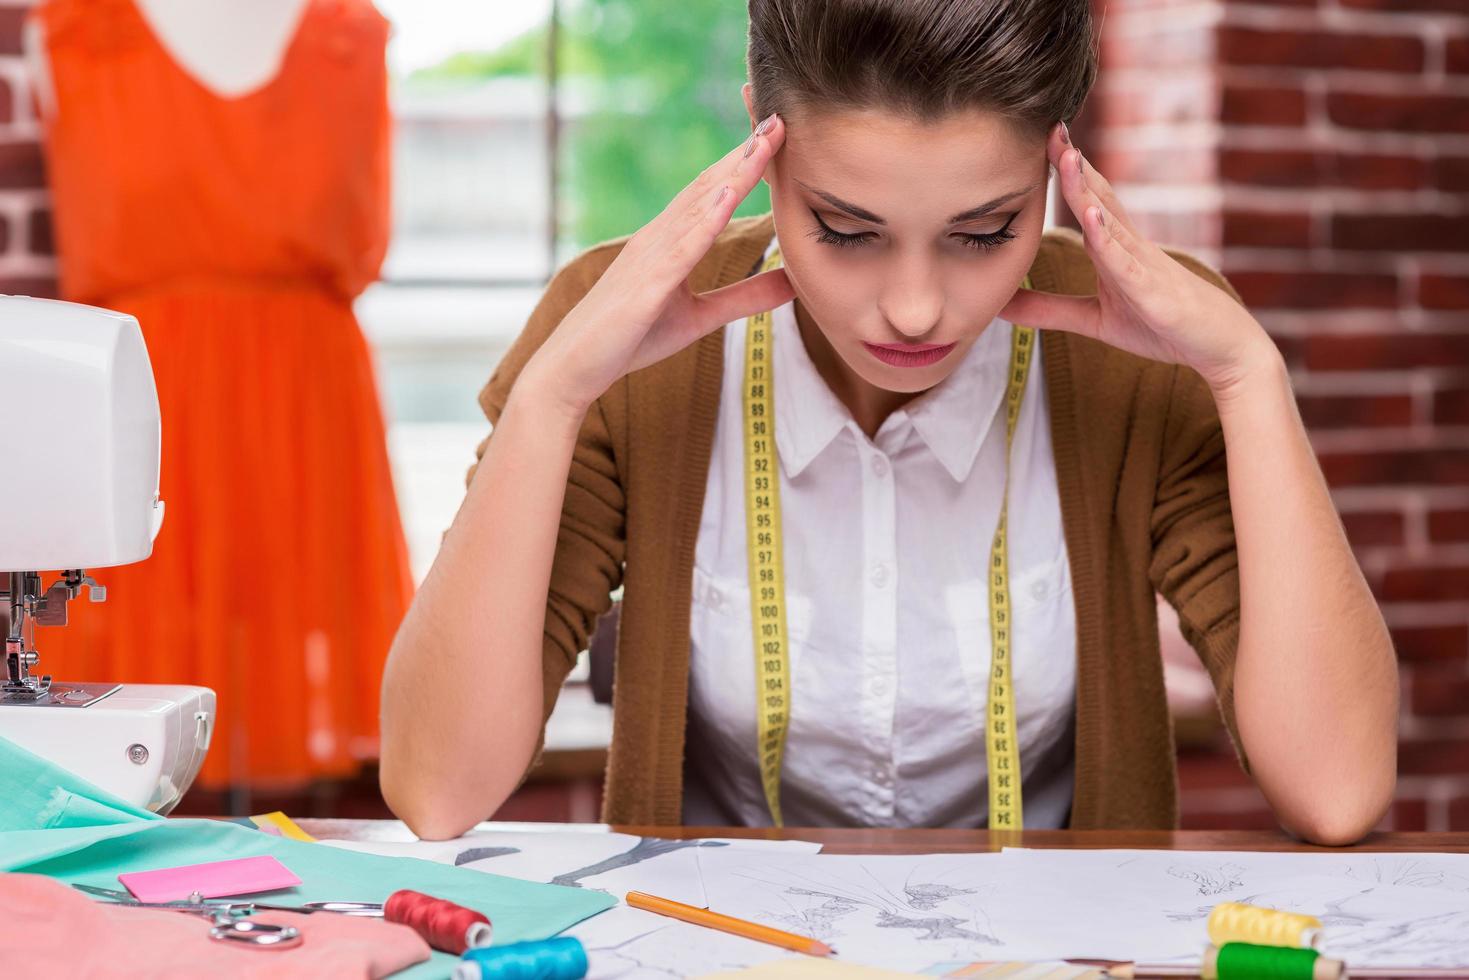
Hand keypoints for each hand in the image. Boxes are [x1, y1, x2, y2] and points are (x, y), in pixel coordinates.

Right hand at [524, 114, 794, 418]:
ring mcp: (650, 257)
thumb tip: (795, 282)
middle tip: (778, 117)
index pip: (712, 193)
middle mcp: (658, 238)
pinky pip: (680, 247)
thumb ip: (745, 297)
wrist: (573, 368)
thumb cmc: (628, 340)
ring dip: (733, 173)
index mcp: (670, 241)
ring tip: (764, 142)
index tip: (776, 133)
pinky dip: (706, 219)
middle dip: (744, 152)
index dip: (745, 162)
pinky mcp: (645, 286)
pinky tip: (728, 195)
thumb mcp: (700, 317)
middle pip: (708, 186)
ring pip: (698, 206)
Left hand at [998, 122, 1278, 394]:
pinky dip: (1108, 240)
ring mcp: (1143, 265)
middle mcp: (1130, 246)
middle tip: (1049, 127)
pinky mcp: (1152, 292)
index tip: (1040, 139)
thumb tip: (1000, 305)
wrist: (1220, 348)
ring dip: (1087, 189)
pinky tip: (1092, 218)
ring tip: (1067, 157)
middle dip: (1073, 163)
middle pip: (1099, 196)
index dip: (1065, 172)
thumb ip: (1048, 310)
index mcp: (1115, 248)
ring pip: (1111, 221)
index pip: (1088, 201)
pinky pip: (1127, 263)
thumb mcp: (1094, 320)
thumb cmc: (1161, 326)